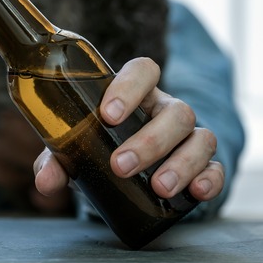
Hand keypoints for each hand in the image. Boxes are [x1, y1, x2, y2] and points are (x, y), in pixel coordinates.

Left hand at [34, 57, 223, 201]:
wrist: (122, 174)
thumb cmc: (98, 149)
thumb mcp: (76, 152)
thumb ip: (58, 161)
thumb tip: (45, 182)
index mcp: (134, 95)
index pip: (142, 71)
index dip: (129, 87)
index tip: (108, 115)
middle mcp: (165, 110)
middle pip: (175, 111)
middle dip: (150, 140)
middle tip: (121, 165)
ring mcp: (188, 136)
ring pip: (200, 137)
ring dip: (181, 163)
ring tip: (158, 187)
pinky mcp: (203, 164)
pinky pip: (216, 166)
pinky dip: (210, 179)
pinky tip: (195, 192)